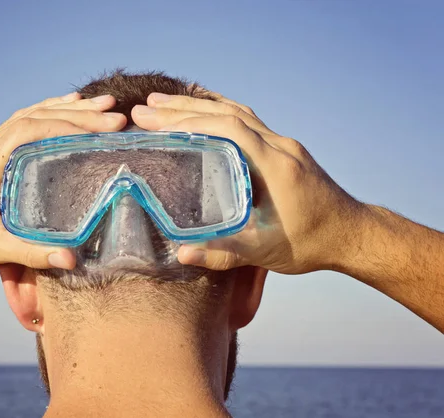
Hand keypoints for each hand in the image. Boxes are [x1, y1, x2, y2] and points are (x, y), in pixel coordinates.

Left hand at [0, 93, 125, 272]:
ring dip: (65, 108)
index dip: (68, 126)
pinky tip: (65, 109)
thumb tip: (72, 258)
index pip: (30, 131)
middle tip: (115, 115)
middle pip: (35, 118)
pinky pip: (20, 123)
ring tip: (101, 104)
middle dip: (78, 114)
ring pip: (28, 115)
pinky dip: (46, 113)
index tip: (102, 128)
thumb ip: (31, 253)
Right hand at [132, 92, 366, 273]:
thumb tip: (181, 254)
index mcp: (276, 166)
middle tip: (145, 108)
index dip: (191, 122)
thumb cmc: (311, 244)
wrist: (351, 234)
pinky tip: (201, 110)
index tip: (157, 122)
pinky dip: (219, 111)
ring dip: (199, 105)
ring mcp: (283, 144)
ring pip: (237, 112)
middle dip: (184, 108)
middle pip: (228, 113)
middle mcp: (280, 146)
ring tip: (162, 103)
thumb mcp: (266, 253)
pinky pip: (247, 120)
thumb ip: (223, 253)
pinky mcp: (283, 149)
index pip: (230, 129)